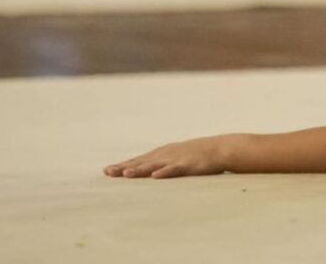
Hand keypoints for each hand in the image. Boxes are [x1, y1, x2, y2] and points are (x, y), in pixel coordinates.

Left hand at [103, 135, 227, 178]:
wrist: (219, 148)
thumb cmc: (196, 155)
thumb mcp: (175, 157)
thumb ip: (161, 163)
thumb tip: (147, 173)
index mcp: (161, 154)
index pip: (138, 160)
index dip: (123, 165)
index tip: (107, 171)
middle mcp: (165, 155)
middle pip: (142, 162)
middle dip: (124, 167)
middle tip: (108, 172)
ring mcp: (175, 159)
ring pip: (155, 166)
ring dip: (140, 170)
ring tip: (126, 174)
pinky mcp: (187, 165)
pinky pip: (174, 170)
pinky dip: (165, 172)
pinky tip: (155, 176)